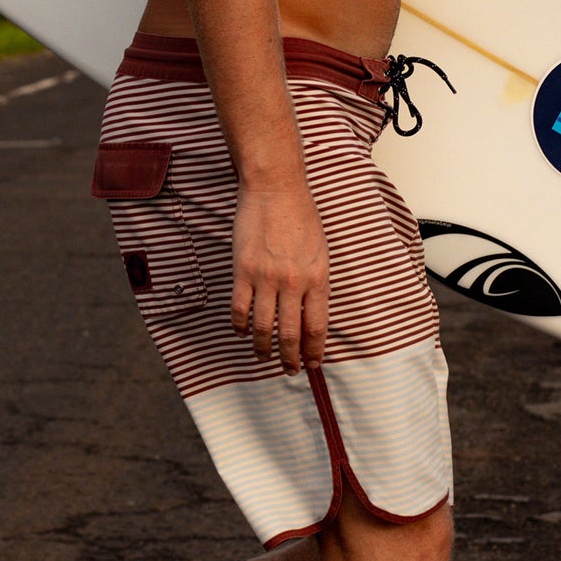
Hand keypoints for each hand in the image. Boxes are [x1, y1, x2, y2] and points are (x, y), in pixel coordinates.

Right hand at [231, 186, 328, 373]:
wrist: (275, 190)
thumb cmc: (301, 217)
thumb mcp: (320, 252)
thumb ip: (315, 283)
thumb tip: (310, 313)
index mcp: (317, 278)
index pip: (316, 327)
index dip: (314, 350)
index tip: (313, 363)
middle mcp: (293, 282)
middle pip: (290, 334)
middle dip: (290, 358)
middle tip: (289, 369)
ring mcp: (266, 278)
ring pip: (263, 327)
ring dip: (263, 348)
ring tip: (263, 357)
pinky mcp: (243, 271)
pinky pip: (239, 309)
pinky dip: (240, 326)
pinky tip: (242, 331)